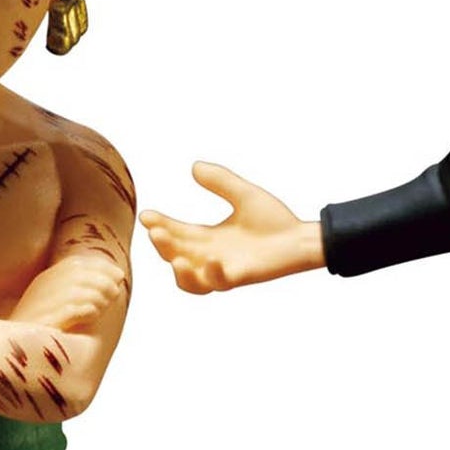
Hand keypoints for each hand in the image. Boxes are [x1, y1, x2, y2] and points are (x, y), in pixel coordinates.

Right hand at [17, 252, 130, 332]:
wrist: (15, 355)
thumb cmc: (47, 332)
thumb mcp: (64, 305)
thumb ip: (87, 290)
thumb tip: (118, 277)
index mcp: (44, 282)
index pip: (75, 264)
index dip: (100, 266)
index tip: (119, 275)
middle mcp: (40, 290)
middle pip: (77, 275)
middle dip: (102, 281)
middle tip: (114, 293)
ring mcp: (40, 307)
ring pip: (75, 292)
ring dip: (97, 297)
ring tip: (103, 307)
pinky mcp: (43, 325)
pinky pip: (70, 311)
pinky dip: (86, 310)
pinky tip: (93, 315)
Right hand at [140, 162, 324, 293]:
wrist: (302, 238)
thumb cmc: (275, 220)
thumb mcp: (243, 195)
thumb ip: (220, 182)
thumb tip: (194, 166)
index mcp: (209, 237)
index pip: (177, 232)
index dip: (159, 224)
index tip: (146, 214)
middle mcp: (211, 256)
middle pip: (177, 254)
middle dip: (163, 245)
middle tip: (156, 231)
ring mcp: (224, 269)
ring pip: (190, 281)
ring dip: (180, 272)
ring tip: (175, 259)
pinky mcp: (241, 276)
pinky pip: (220, 283)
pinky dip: (213, 275)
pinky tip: (213, 261)